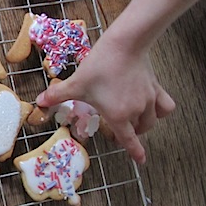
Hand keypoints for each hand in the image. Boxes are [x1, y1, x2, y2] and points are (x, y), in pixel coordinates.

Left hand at [35, 29, 175, 163]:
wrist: (124, 44)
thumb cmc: (100, 66)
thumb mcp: (76, 84)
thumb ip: (57, 95)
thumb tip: (39, 102)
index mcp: (119, 115)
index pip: (129, 139)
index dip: (135, 151)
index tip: (141, 160)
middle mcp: (137, 110)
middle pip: (140, 130)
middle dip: (132, 134)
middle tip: (121, 131)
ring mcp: (149, 99)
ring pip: (153, 120)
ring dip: (145, 124)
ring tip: (136, 122)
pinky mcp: (155, 86)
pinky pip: (165, 105)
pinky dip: (161, 109)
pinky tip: (152, 106)